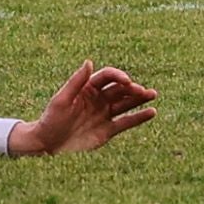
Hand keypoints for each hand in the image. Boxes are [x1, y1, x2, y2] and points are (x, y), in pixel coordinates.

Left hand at [8, 61, 157, 155]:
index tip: (127, 81)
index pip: (106, 77)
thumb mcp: (62, 99)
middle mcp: (98, 99)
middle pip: (119, 90)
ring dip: (139, 99)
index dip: (117, 76)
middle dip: (132, 88)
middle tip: (143, 90)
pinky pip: (127, 121)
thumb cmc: (52, 118)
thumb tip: (89, 62)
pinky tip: (152, 112)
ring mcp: (104, 114)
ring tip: (152, 94)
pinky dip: (139, 117)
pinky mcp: (109, 129)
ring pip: (125, 104)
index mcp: (86, 88)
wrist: (50, 142)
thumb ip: (76, 82)